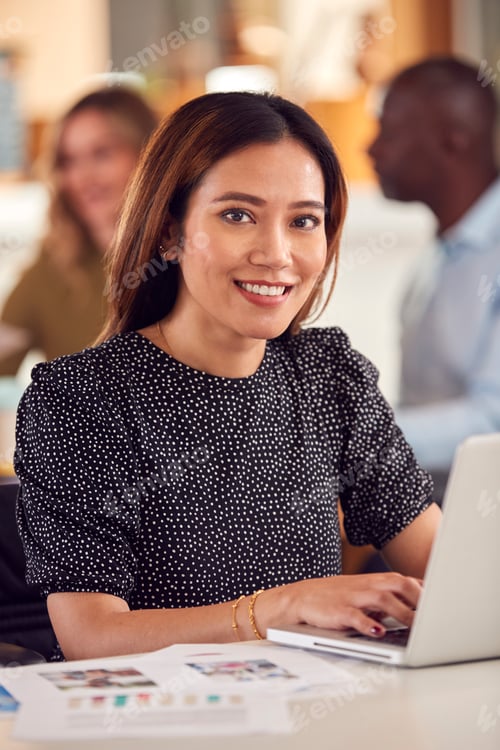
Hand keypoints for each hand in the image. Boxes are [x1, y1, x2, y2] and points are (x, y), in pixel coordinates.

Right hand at [281, 573, 421, 636]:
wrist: (302, 597)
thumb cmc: (338, 597)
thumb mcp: (366, 593)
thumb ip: (390, 598)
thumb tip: (420, 607)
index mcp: (376, 580)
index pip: (407, 581)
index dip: (426, 591)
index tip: (442, 604)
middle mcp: (368, 585)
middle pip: (399, 584)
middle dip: (418, 598)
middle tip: (434, 616)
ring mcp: (353, 597)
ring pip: (382, 599)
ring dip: (401, 612)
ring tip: (415, 626)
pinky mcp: (339, 611)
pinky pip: (355, 616)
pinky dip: (368, 623)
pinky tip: (378, 631)